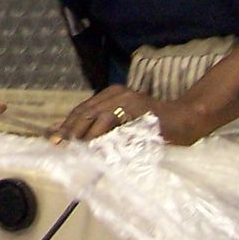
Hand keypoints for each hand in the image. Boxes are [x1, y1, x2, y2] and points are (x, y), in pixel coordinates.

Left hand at [55, 85, 219, 144]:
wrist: (186, 119)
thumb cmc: (156, 127)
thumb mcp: (126, 127)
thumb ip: (106, 132)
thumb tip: (80, 143)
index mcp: (111, 96)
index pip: (82, 110)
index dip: (66, 125)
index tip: (51, 137)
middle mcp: (116, 94)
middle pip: (85, 111)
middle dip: (68, 129)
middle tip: (55, 143)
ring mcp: (126, 99)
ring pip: (96, 115)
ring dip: (82, 132)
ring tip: (69, 145)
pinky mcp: (136, 107)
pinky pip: (113, 121)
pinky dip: (102, 133)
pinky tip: (92, 144)